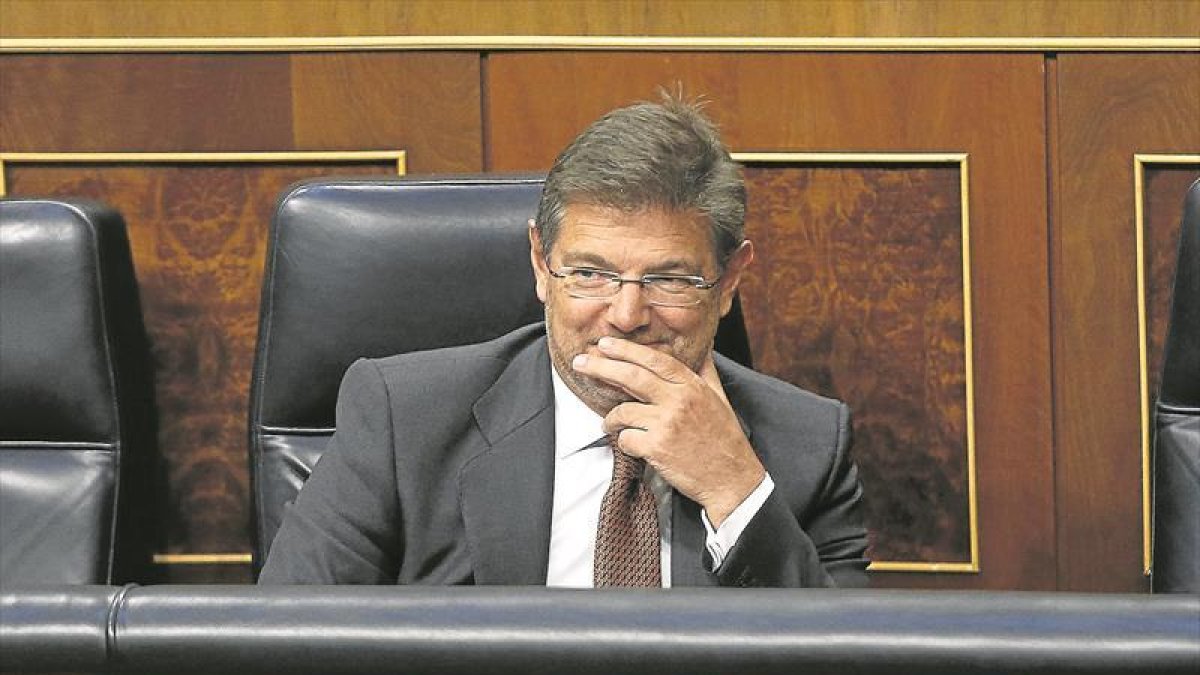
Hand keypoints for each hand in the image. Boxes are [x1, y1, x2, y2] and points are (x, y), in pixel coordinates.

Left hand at [572, 337, 764, 526]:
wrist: (732, 479)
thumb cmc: (725, 439)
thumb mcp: (720, 399)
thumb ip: (706, 372)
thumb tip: (703, 348)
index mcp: (692, 386)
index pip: (654, 360)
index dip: (626, 350)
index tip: (605, 344)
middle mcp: (678, 401)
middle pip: (631, 377)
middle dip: (601, 367)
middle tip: (580, 363)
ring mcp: (666, 424)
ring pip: (623, 411)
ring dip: (611, 419)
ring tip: (610, 424)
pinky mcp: (657, 448)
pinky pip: (625, 439)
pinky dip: (623, 443)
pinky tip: (631, 446)